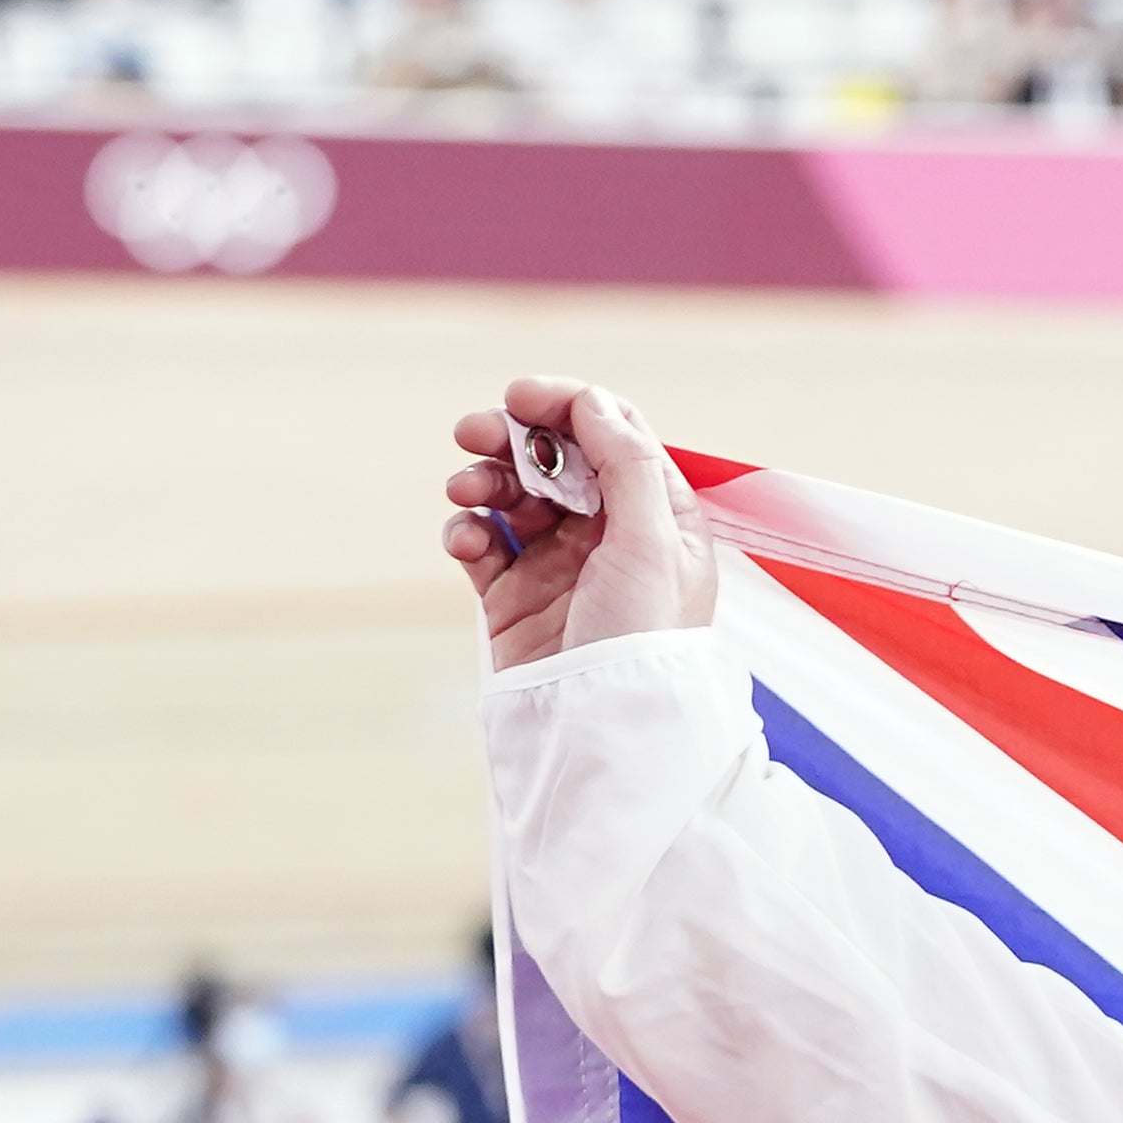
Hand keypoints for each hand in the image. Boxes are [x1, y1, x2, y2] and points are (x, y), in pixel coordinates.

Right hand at [441, 377, 715, 670]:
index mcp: (657, 517)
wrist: (605, 725)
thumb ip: (626, 465)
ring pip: (511, 495)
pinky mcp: (515, 596)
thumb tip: (594, 401)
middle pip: (553, 458)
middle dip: (510, 438)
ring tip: (465, 491)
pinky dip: (466, 530)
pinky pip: (481, 542)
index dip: (567, 406)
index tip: (521, 397)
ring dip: (482, 480)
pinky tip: (466, 539)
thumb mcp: (653, 543)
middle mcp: (610, 535)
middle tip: (473, 434)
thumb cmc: (645, 639)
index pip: (612, 437)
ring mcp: (560, 564)